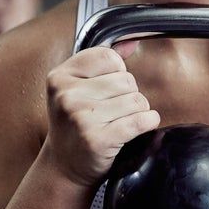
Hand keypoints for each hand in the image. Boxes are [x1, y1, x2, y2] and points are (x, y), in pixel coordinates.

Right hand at [42, 42, 159, 188]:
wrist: (64, 166)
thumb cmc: (75, 124)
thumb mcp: (78, 88)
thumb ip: (103, 62)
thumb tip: (133, 41)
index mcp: (60, 76)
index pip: (110, 57)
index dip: (115, 74)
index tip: (104, 91)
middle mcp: (67, 95)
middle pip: (127, 80)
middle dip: (128, 95)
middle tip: (112, 112)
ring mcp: (80, 117)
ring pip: (137, 100)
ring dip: (137, 112)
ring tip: (118, 122)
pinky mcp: (97, 139)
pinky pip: (141, 120)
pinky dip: (148, 123)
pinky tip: (136, 129)